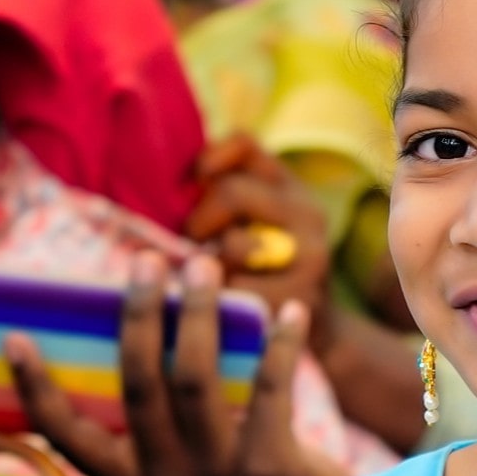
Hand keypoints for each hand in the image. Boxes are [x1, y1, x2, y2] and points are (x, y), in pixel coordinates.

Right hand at [5, 251, 350, 475]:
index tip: (15, 338)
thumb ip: (165, 426)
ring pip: (195, 379)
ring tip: (203, 268)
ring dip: (198, 313)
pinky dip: (280, 343)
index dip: (38, 391)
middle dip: (138, 315)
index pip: (70, 440)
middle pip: (139, 385)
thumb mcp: (187, 473)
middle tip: (147, 261)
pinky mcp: (269, 471)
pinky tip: (290, 310)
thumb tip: (151, 330)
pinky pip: (269, 389)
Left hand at [187, 132, 333, 353]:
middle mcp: (308, 213)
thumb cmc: (265, 272)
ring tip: (212, 279)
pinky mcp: (303, 296)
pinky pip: (239, 290)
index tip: (191, 187)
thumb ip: (223, 197)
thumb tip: (161, 180)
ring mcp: (312, 255)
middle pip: (230, 192)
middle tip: (194, 248)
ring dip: (210, 266)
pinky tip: (226, 306)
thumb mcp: (256, 224)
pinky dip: (223, 299)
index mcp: (290, 187)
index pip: (243, 144)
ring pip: (234, 244)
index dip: (206, 158)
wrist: (315, 332)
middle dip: (198, 222)